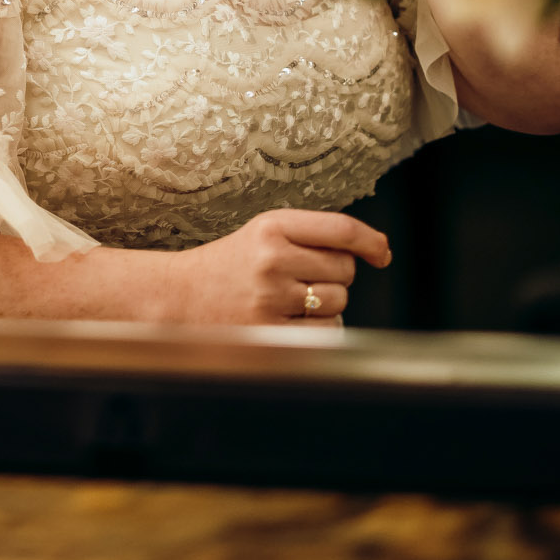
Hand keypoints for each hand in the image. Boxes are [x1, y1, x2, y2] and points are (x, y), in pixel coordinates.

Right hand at [166, 208, 389, 323]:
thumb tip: (378, 251)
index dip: (371, 241)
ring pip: (338, 302)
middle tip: (298, 279)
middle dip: (332, 277)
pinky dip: (317, 331)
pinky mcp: (269, 332)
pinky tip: (287, 322)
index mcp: (272, 226)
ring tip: (287, 302)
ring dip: (324, 306)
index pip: (341, 229)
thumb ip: (313, 237)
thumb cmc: (230, 266)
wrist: (177, 297)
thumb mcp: (264, 234)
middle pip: (344, 270)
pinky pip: (324, 333)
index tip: (381, 254)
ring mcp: (270, 297)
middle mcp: (272, 258)